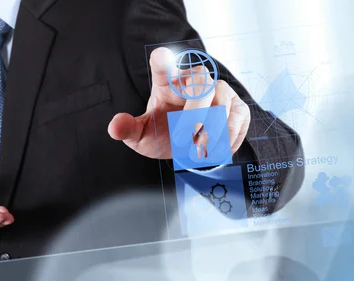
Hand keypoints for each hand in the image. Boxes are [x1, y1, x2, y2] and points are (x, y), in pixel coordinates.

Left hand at [108, 47, 250, 158]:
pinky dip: (228, 136)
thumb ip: (129, 130)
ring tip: (199, 146)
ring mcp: (219, 92)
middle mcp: (195, 82)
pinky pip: (238, 116)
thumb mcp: (142, 136)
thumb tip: (115, 126)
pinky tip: (216, 147)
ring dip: (212, 127)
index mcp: (167, 84)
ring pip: (222, 99)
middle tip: (187, 136)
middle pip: (200, 80)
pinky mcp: (238, 107)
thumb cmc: (165, 136)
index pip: (164, 65)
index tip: (162, 58)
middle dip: (196, 109)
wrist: (191, 148)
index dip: (164, 61)